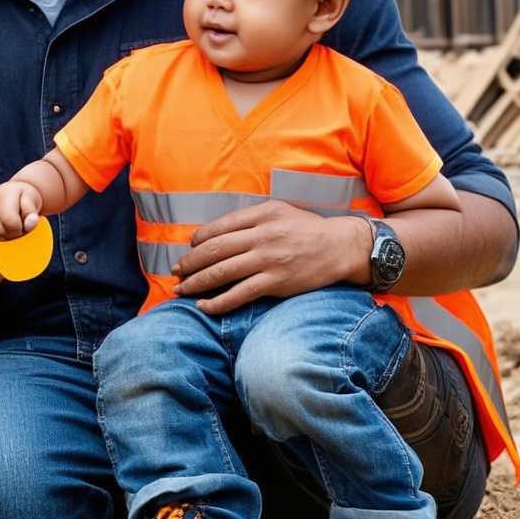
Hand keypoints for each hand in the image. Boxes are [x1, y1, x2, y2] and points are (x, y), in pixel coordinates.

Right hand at [0, 179, 42, 240]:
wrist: (18, 196)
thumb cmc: (26, 202)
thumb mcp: (34, 207)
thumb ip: (33, 217)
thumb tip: (30, 222)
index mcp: (8, 192)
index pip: (9, 219)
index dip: (18, 229)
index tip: (24, 227)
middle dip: (8, 235)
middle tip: (17, 231)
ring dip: (0, 237)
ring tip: (9, 231)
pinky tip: (2, 232)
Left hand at [174, 201, 369, 314]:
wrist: (343, 247)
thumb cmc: (308, 230)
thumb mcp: (280, 212)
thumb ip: (250, 220)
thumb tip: (215, 234)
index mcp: (262, 214)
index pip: (218, 228)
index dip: (197, 242)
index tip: (188, 250)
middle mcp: (263, 235)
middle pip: (213, 251)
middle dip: (189, 264)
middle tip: (176, 272)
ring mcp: (269, 259)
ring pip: (221, 272)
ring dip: (195, 283)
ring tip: (181, 290)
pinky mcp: (276, 282)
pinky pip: (238, 295)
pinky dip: (216, 303)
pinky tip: (204, 306)